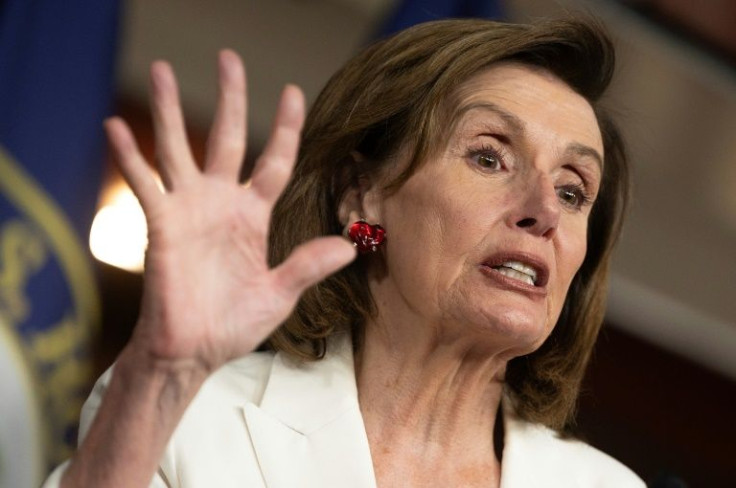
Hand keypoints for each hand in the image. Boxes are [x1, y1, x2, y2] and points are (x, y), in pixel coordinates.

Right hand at [104, 50, 355, 373]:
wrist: (192, 352)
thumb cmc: (233, 325)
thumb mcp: (279, 294)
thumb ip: (308, 266)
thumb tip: (350, 246)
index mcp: (254, 217)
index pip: (274, 162)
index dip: (284, 128)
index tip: (294, 92)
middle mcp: (221, 204)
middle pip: (227, 138)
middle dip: (230, 98)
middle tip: (229, 57)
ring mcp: (189, 211)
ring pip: (178, 149)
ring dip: (169, 111)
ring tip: (163, 68)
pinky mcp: (161, 226)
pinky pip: (144, 185)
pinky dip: (129, 158)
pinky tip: (115, 126)